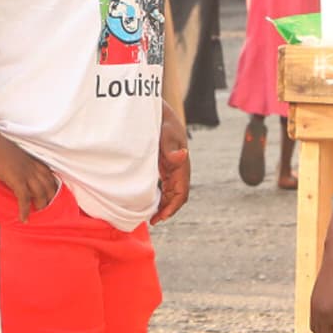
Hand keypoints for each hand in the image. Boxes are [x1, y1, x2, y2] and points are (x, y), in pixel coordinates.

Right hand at [0, 130, 59, 221]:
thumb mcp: (10, 152)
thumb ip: (16, 161)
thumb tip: (12, 168)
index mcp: (31, 159)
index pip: (48, 174)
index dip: (52, 185)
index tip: (51, 194)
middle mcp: (32, 166)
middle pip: (49, 185)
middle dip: (50, 198)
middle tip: (46, 208)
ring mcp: (25, 173)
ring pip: (41, 193)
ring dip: (40, 205)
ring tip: (37, 214)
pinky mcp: (16, 179)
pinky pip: (24, 198)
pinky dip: (25, 210)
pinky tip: (23, 218)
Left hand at [152, 103, 191, 223]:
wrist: (157, 111)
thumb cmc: (162, 121)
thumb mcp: (166, 132)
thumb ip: (171, 146)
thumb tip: (182, 156)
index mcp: (182, 164)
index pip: (182, 192)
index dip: (173, 207)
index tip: (162, 217)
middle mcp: (179, 168)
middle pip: (177, 196)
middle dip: (167, 210)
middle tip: (153, 221)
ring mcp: (172, 168)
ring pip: (171, 192)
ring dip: (164, 205)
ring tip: (151, 216)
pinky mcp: (165, 166)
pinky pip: (165, 186)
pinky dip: (160, 196)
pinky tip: (150, 202)